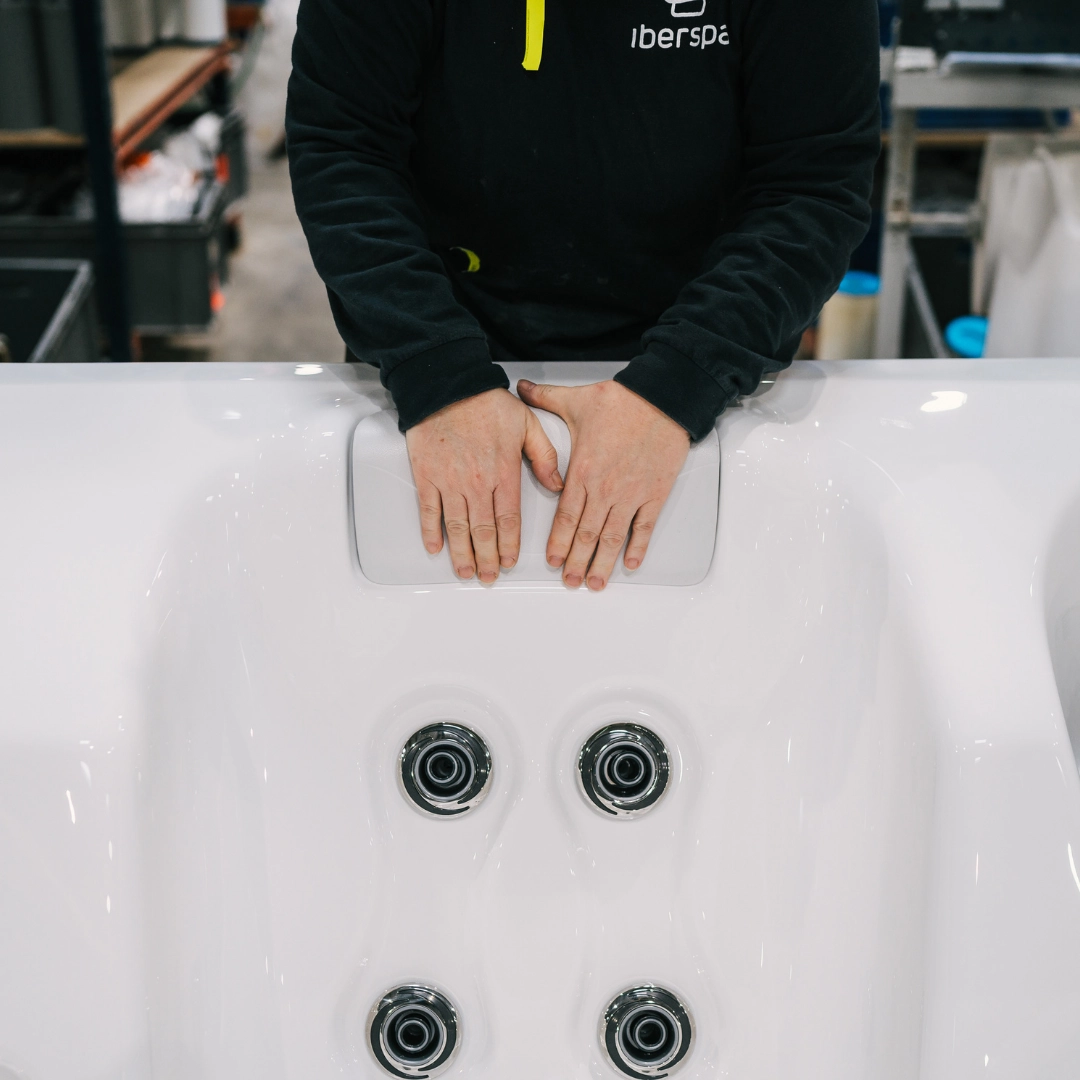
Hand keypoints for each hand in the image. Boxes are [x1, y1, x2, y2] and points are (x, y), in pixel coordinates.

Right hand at [405, 388, 562, 581]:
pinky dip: (431, 532)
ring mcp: (449, 481)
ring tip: (466, 572)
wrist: (446, 385)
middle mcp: (476, 482)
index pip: (508, 520)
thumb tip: (557, 484)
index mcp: (503, 472)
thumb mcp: (527, 423)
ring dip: (462, 554)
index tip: (510, 562)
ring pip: (457, 528)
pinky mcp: (427, 476)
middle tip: (488, 576)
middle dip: (487, 559)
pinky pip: (429, 511)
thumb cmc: (486, 402)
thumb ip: (545, 456)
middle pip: (483, 531)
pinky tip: (436, 548)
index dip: (509, 546)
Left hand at [517, 379, 689, 590]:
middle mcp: (604, 488)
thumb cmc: (622, 401)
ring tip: (596, 583)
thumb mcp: (576, 398)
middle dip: (577, 561)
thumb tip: (521, 389)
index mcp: (582, 471)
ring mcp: (631, 494)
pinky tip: (631, 564)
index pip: (565, 516)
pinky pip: (644, 527)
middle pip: (586, 534)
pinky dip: (638, 547)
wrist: (663, 399)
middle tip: (571, 582)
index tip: (554, 560)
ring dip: (603, 563)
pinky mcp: (654, 493)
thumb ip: (545, 399)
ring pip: (613, 537)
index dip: (558, 542)